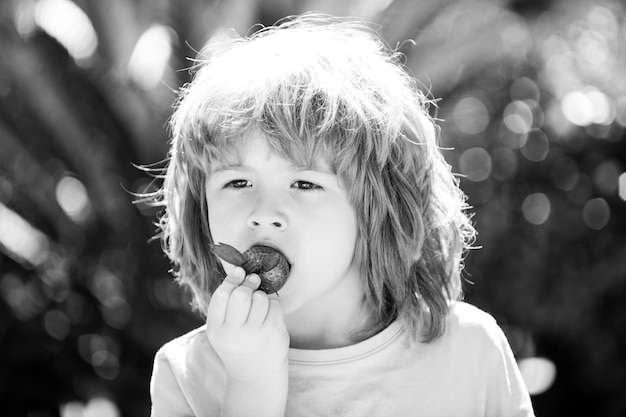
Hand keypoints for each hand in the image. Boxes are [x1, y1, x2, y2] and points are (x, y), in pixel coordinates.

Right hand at [206, 267, 289, 383]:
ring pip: (260, 298)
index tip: (239, 272)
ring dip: (261, 297)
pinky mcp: (273, 333)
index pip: (221, 295)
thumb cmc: (238, 345)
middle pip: (242, 294)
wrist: (255, 376)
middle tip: (252, 283)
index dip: (231, 280)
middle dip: (248, 285)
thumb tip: (240, 270)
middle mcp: (233, 333)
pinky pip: (274, 305)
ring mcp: (255, 334)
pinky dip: (272, 306)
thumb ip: (226, 303)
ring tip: (259, 309)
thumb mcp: (223, 329)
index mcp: (216, 329)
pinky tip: (268, 317)